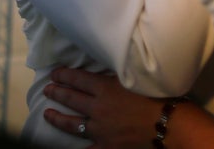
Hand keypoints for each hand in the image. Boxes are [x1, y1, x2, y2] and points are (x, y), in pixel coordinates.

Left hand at [43, 67, 163, 148]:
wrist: (167, 124)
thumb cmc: (156, 97)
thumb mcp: (135, 78)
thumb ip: (117, 76)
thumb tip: (104, 72)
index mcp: (104, 88)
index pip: (78, 79)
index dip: (64, 75)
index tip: (54, 73)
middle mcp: (97, 108)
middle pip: (72, 99)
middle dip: (57, 93)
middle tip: (47, 89)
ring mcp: (99, 130)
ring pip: (73, 123)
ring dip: (58, 118)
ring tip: (47, 114)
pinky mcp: (106, 146)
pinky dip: (78, 148)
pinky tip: (68, 148)